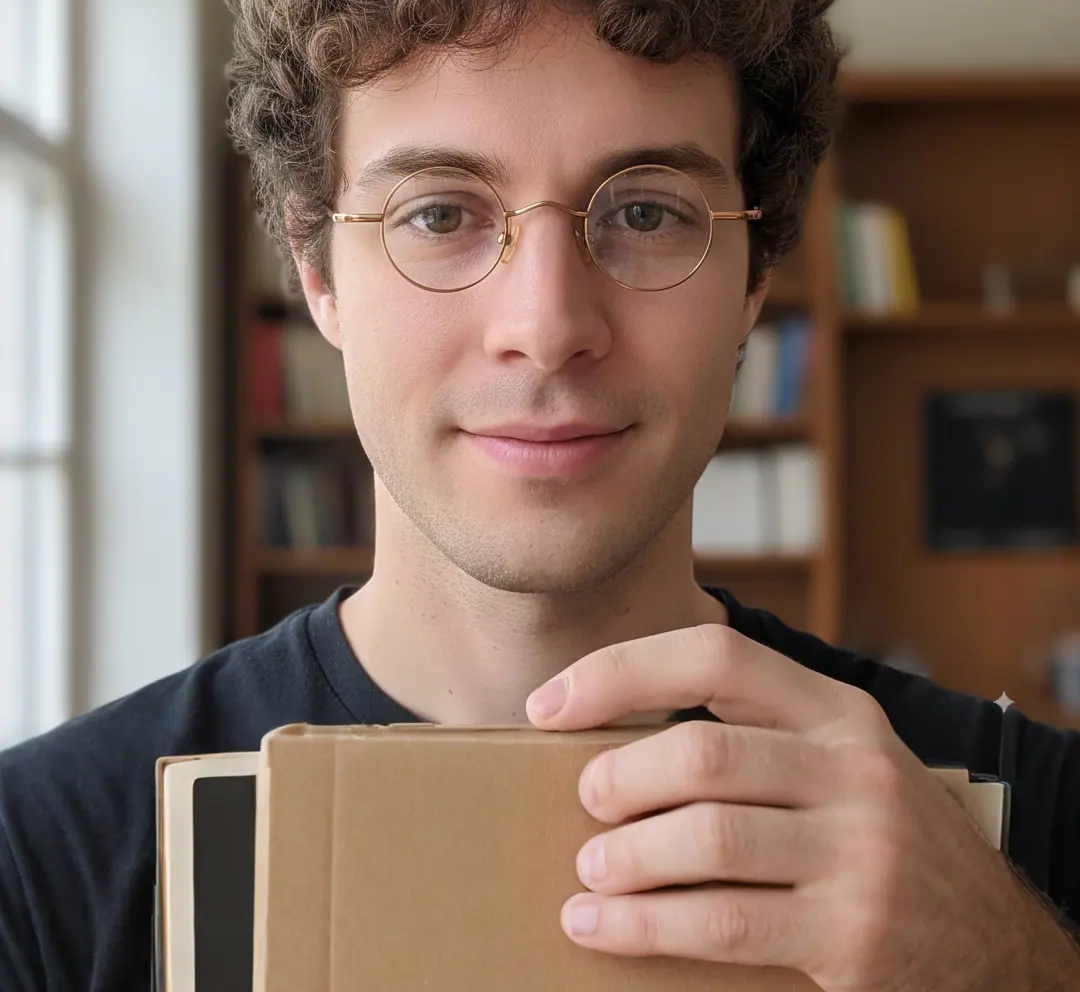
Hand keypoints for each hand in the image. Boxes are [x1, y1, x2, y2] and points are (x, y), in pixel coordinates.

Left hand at [525, 622, 1076, 990]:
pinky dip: (644, 925)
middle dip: (620, 777)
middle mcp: (854, 768)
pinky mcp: (854, 934)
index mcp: (837, 711)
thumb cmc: (878, 840)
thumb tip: (613, 738)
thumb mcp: (836, 765)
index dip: (621, 671)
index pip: (715, 655)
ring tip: (588, 869)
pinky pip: (723, 923)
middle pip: (703, 752)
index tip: (550, 703)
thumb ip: (753, 740)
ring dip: (626, 856)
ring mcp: (862, 851)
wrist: (994, 942)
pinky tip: (601, 926)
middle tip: (586, 800)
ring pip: (708, 838)